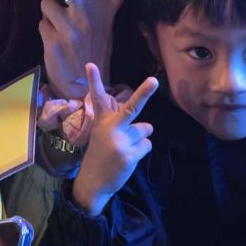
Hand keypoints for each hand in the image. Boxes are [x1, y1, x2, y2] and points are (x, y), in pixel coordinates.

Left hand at [38, 0, 153, 98]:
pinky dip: (47, 31)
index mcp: (103, 12)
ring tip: (63, 32)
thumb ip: (87, 9)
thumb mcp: (101, 30)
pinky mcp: (52, 36)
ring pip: (47, 4)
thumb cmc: (90, 53)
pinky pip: (42, 22)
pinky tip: (57, 44)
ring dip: (52, 15)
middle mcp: (86, 14)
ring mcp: (68, 25)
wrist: (80, 86)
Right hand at [72, 63, 157, 215]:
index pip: (98, 97)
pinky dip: (141, 150)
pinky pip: (147, 144)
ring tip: (124, 148)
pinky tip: (128, 157)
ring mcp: (121, 142)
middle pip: (132, 107)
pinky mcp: (129, 156)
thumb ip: (119, 124)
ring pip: (145, 130)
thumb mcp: (102, 134)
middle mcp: (111, 128)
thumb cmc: (101, 154)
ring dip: (139, 138)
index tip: (90, 64)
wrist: (93, 181)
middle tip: (154, 80)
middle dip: (145, 93)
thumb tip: (146, 127)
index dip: (94, 80)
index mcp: (102, 121)